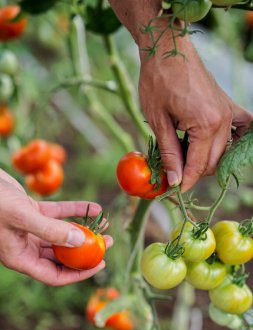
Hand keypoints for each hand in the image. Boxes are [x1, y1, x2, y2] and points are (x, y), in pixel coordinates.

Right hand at [0, 169, 112, 285]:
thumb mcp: (21, 216)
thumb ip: (50, 230)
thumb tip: (80, 242)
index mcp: (20, 257)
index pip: (54, 275)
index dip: (78, 274)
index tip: (101, 264)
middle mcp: (26, 245)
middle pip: (61, 255)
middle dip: (85, 251)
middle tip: (107, 243)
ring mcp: (29, 228)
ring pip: (61, 233)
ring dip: (83, 230)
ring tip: (105, 226)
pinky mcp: (32, 211)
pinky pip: (58, 213)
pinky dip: (75, 210)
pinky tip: (93, 207)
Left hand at [139, 35, 252, 191]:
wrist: (168, 49)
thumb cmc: (158, 81)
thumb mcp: (158, 121)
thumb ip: (169, 153)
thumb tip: (175, 180)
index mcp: (205, 125)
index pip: (197, 166)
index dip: (184, 182)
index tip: (173, 190)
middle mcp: (222, 121)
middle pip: (212, 162)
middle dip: (192, 172)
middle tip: (173, 171)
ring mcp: (228, 112)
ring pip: (223, 151)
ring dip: (205, 159)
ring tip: (183, 156)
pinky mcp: (228, 105)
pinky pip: (240, 128)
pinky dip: (233, 140)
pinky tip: (218, 145)